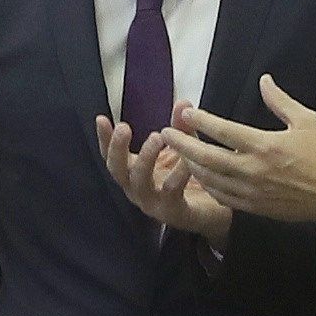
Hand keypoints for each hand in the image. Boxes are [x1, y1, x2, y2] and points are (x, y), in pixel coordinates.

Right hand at [96, 118, 228, 243]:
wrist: (214, 212)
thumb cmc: (191, 182)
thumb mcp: (183, 150)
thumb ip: (180, 128)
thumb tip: (182, 103)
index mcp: (135, 173)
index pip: (112, 155)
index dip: (104, 139)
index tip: (102, 118)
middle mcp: (138, 189)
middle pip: (117, 170)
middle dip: (117, 148)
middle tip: (124, 127)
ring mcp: (153, 203)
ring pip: (139, 182)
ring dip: (145, 158)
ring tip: (156, 137)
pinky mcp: (173, 212)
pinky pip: (171, 192)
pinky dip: (178, 174)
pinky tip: (186, 160)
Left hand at [165, 77, 315, 240]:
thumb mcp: (307, 120)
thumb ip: (280, 101)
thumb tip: (264, 80)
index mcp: (265, 146)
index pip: (224, 131)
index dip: (201, 121)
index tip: (185, 113)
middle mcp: (253, 170)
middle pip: (206, 158)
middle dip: (182, 145)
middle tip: (166, 134)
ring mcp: (251, 191)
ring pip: (209, 179)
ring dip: (191, 165)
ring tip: (179, 153)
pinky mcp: (252, 206)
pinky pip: (221, 196)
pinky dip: (207, 185)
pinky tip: (201, 176)